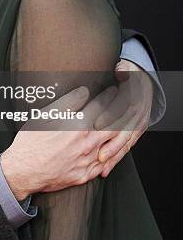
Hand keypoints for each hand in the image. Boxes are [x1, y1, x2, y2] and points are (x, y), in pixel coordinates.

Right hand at [0, 86, 117, 198]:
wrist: (23, 172)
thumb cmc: (30, 143)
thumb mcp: (44, 116)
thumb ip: (67, 103)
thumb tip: (83, 92)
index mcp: (78, 127)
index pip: (101, 107)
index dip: (110, 96)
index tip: (115, 90)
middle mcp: (88, 144)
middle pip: (114, 125)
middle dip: (122, 112)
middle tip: (126, 103)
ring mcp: (88, 161)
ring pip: (114, 145)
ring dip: (121, 132)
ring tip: (124, 123)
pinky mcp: (85, 175)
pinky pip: (106, 164)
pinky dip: (113, 154)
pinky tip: (113, 148)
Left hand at [95, 59, 152, 176]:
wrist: (143, 80)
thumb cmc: (129, 75)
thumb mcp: (128, 70)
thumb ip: (124, 71)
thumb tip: (121, 70)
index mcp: (133, 100)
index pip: (121, 112)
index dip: (109, 119)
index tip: (96, 126)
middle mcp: (137, 115)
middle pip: (123, 133)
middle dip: (111, 146)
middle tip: (97, 156)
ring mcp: (137, 125)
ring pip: (125, 144)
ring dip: (114, 156)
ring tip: (101, 168)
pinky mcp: (135, 131)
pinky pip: (127, 147)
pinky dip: (117, 158)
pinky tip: (106, 169)